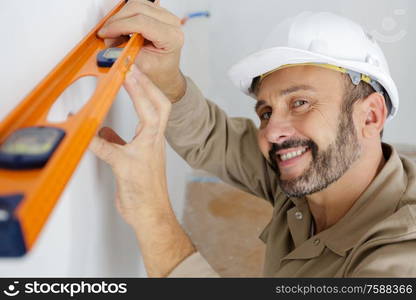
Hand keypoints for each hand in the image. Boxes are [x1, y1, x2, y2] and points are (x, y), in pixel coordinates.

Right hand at [89, 65, 194, 276]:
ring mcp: (145, 147)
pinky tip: (105, 129)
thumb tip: (88, 132)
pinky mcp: (134, 157)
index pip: (149, 106)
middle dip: (147, 85)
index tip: (128, 71)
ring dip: (140, 100)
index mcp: (152, 139)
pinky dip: (117, 128)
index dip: (138, 87)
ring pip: (149, 117)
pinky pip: (128, 136)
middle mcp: (152, 139)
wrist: (150, 213)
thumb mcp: (122, 167)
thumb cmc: (145, 194)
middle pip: (158, 105)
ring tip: (126, 86)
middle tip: (133, 71)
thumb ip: (104, 148)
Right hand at [98, 0, 185, 101]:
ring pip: (135, 4)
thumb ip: (127, 56)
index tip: (106, 33)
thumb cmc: (159, 71)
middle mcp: (171, 23)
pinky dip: (125, 16)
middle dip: (117, 21)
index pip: (142, 22)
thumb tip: (110, 50)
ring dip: (120, 18)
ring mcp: (165, 15)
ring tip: (115, 34)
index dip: (120, 26)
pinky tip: (122, 29)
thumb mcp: (143, 67)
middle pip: (137, 8)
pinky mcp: (156, 12)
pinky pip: (136, 6)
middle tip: (107, 36)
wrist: (165, 71)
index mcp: (172, 37)